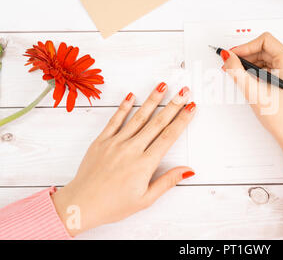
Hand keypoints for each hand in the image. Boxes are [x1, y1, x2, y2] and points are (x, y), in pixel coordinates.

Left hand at [51, 83, 195, 236]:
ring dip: (152, 100)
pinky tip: (131, 96)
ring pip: (138, 117)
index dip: (182, 120)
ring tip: (163, 87)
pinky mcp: (101, 141)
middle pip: (157, 123)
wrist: (81, 205)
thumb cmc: (113, 205)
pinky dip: (123, 107)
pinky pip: (114, 120)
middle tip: (184, 91)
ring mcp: (115, 143)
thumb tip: (188, 170)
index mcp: (144, 164)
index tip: (191, 107)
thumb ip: (167, 181)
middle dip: (173, 105)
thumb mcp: (145, 199)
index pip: (169, 136)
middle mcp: (131, 149)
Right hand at [221, 32, 282, 162]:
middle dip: (247, 57)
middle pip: (266, 49)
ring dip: (253, 65)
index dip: (245, 46)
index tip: (232, 55)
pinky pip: (274, 67)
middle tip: (231, 67)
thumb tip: (227, 56)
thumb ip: (237, 71)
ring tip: (241, 77)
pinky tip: (252, 82)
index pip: (265, 40)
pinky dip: (261, 71)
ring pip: (269, 58)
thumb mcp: (253, 92)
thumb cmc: (281, 118)